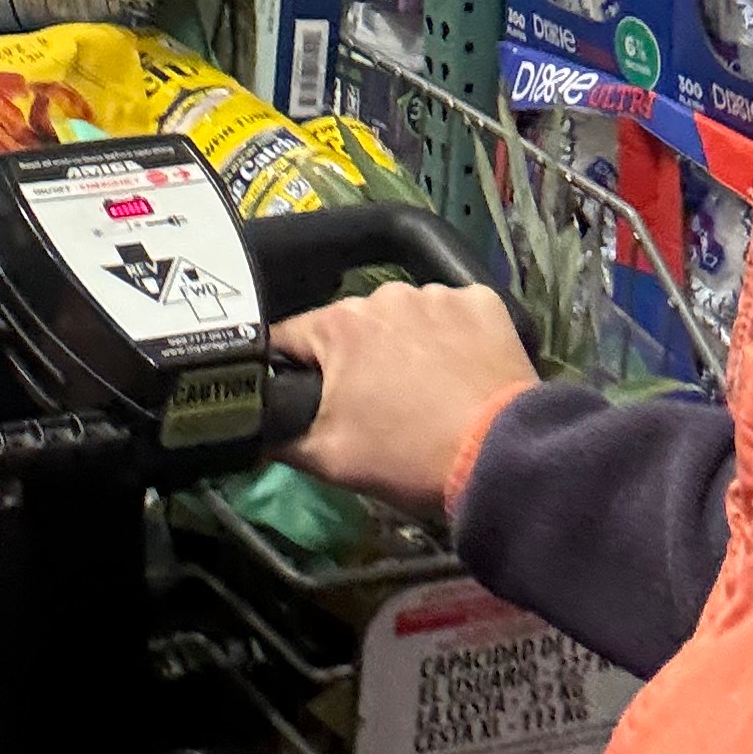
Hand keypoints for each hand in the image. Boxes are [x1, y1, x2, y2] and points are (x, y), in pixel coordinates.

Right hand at [273, 282, 537, 517]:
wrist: (500, 456)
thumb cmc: (407, 455)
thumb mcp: (328, 459)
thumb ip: (278, 438)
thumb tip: (252, 431)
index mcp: (338, 324)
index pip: (290, 337)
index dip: (290, 369)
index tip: (304, 397)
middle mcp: (384, 295)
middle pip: (351, 328)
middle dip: (353, 360)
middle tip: (372, 407)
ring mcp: (438, 294)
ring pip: (404, 319)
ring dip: (404, 346)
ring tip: (424, 393)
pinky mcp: (484, 303)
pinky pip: (453, 315)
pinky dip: (452, 338)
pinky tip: (460, 374)